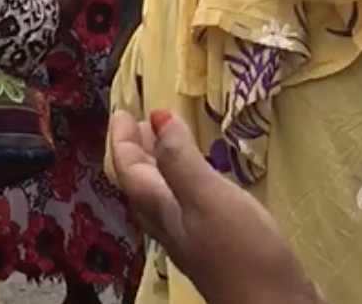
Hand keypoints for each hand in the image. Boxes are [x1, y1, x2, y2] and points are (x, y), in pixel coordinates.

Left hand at [109, 109, 320, 303]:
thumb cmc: (240, 251)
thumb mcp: (207, 197)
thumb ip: (180, 159)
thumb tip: (156, 117)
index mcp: (163, 211)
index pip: (130, 171)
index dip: (122, 140)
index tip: (121, 111)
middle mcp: (172, 225)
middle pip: (143, 184)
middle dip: (139, 150)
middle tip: (140, 121)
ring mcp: (195, 238)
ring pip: (165, 196)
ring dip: (161, 165)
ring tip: (165, 140)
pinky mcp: (220, 246)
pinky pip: (190, 206)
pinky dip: (188, 182)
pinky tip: (205, 180)